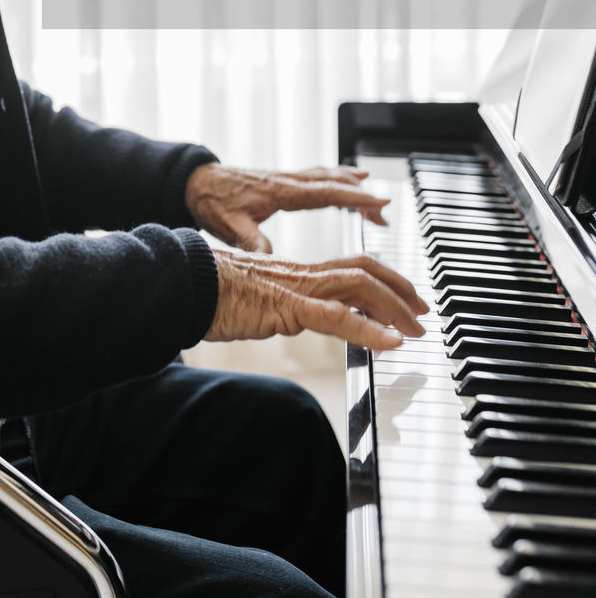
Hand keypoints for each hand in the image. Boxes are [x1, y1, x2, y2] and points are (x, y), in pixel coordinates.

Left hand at [184, 162, 390, 252]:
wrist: (195, 182)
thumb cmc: (213, 202)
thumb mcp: (231, 227)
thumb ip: (253, 243)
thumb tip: (272, 259)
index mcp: (282, 192)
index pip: (327, 193)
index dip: (355, 197)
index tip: (380, 202)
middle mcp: (288, 180)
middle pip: (334, 183)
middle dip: (361, 194)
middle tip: (385, 209)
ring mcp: (286, 178)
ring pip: (327, 177)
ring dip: (352, 185)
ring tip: (374, 198)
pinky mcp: (281, 180)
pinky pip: (316, 177)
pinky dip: (336, 181)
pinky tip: (344, 184)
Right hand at [205, 250, 428, 352]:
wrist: (186, 283)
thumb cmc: (213, 294)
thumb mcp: (256, 303)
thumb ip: (277, 307)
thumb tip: (287, 315)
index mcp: (298, 274)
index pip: (351, 268)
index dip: (383, 279)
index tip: (405, 299)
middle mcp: (304, 275)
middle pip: (364, 271)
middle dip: (400, 290)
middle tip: (423, 313)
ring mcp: (297, 288)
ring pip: (358, 286)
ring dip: (394, 307)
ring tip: (415, 329)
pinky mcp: (285, 307)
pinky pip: (334, 316)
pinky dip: (367, 328)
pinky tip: (388, 342)